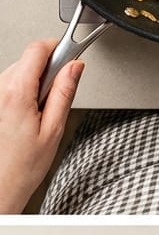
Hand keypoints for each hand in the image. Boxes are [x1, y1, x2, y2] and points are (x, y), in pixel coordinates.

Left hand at [0, 41, 83, 212]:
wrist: (0, 186)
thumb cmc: (22, 166)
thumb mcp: (54, 129)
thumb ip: (65, 92)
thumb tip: (75, 67)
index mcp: (17, 92)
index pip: (38, 49)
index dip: (58, 48)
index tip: (71, 56)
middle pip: (28, 59)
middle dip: (48, 71)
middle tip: (57, 97)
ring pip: (19, 71)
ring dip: (34, 83)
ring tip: (39, 113)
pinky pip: (9, 85)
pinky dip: (22, 93)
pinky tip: (27, 116)